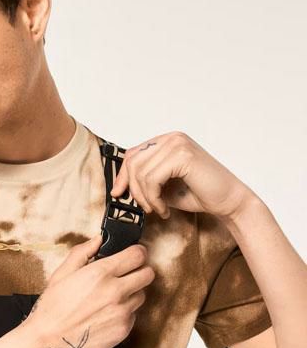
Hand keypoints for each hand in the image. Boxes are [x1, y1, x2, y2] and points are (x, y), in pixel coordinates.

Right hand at [22, 235, 153, 347]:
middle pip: (148, 274)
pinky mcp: (123, 330)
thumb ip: (82, 252)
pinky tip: (107, 314)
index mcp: (100, 273)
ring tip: (112, 297)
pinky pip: (134, 315)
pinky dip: (125, 312)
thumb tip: (98, 240)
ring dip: (132, 293)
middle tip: (127, 274)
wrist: (48, 342)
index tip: (133, 255)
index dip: (137, 253)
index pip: (138, 255)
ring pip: (141, 295)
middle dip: (139, 271)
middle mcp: (116, 291)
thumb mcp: (61, 274)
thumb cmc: (51, 308)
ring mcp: (122, 312)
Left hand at [109, 131, 255, 219]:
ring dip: (145, 198)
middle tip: (145, 208)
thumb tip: (118, 187)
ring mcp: (177, 144)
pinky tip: (165, 209)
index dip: (122, 176)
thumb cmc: (198, 194)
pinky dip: (154, 199)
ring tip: (158, 209)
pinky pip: (152, 179)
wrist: (228, 201)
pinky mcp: (183, 156)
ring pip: (140, 172)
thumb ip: (143, 181)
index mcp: (166, 141)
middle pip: (133, 162)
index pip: (132, 154)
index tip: (118, 194)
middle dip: (133, 190)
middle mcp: (171, 138)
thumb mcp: (162, 187)